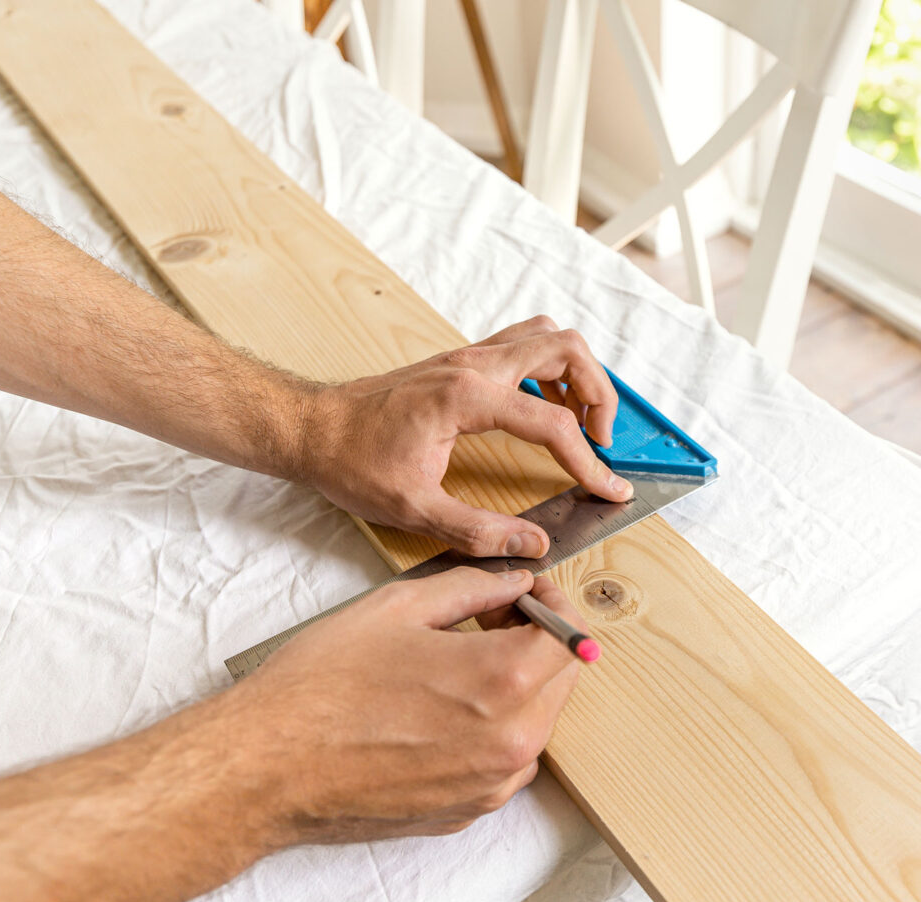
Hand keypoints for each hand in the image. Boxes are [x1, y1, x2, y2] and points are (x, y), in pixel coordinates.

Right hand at [223, 568, 585, 843]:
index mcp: (501, 681)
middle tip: (491, 617)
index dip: (551, 604)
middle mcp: (510, 741)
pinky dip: (490, 728)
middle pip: (561, 680)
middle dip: (538, 641)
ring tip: (456, 662)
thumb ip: (473, 588)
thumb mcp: (400, 607)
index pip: (571, 637)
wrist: (265, 767)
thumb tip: (514, 582)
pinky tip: (439, 708)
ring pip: (536, 722)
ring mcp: (491, 784)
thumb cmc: (321, 685)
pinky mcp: (467, 811)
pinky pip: (504, 760)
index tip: (525, 592)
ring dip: (516, 686)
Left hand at [295, 316, 631, 557]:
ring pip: (548, 338)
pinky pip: (524, 345)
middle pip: (567, 350)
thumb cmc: (350, 460)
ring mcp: (468, 355)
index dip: (589, 462)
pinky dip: (551, 370)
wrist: (310, 428)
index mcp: (467, 397)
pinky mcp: (461, 360)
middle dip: (599, 394)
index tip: (610, 488)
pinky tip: (545, 410)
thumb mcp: (412, 509)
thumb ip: (477, 532)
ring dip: (578, 374)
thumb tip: (531, 545)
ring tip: (581, 423)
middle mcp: (474, 364)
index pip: (553, 424)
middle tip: (601, 441)